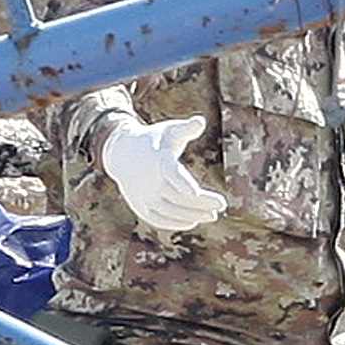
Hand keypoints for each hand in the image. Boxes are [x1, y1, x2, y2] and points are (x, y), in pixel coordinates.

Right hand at [99, 115, 228, 234]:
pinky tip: (194, 221)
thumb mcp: (170, 130)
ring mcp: (143, 195)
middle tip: (221, 206)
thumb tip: (201, 121)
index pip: (172, 174)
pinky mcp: (140, 206)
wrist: (123, 153)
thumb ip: (187, 128)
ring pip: (171, 211)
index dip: (184, 184)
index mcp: (159, 160)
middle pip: (178, 196)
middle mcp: (150, 180)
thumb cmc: (155, 140)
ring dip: (193, 215)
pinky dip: (176, 222)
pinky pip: (159, 219)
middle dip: (202, 203)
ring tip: (212, 215)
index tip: (197, 192)